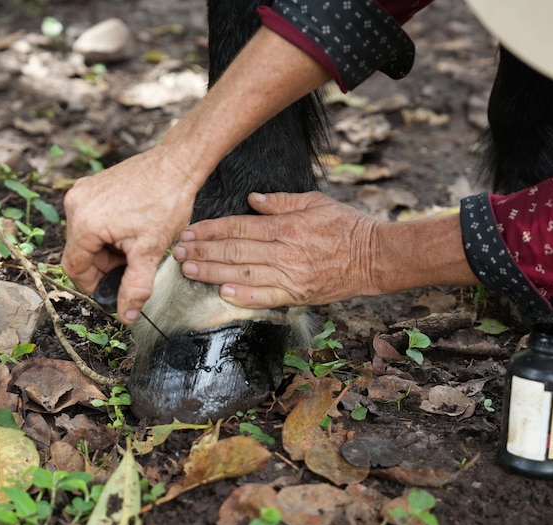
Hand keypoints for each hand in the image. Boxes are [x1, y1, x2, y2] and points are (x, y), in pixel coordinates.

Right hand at [61, 146, 199, 323]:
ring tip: (137, 243)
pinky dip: (109, 231)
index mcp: (84, 223)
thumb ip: (136, 287)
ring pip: (87, 237)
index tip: (117, 288)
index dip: (95, 285)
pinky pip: (92, 219)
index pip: (74, 268)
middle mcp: (75, 204)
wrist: (177, 164)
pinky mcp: (92, 185)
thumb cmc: (166, 202)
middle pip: (80, 252)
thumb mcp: (150, 251)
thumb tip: (125, 316)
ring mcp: (83, 192)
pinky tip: (133, 228)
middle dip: (105, 264)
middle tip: (135, 263)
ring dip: (108, 248)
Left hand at [173, 192, 379, 307]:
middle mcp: (285, 251)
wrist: (374, 257)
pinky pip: (266, 297)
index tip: (190, 233)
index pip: (239, 227)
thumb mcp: (315, 202)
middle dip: (203, 252)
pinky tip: (223, 293)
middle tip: (178, 253)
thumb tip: (253, 200)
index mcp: (287, 226)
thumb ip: (282, 201)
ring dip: (213, 273)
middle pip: (235, 251)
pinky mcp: (298, 295)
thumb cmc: (347, 226)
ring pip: (244, 274)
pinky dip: (244, 296)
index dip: (211, 230)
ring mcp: (291, 276)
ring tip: (189, 271)